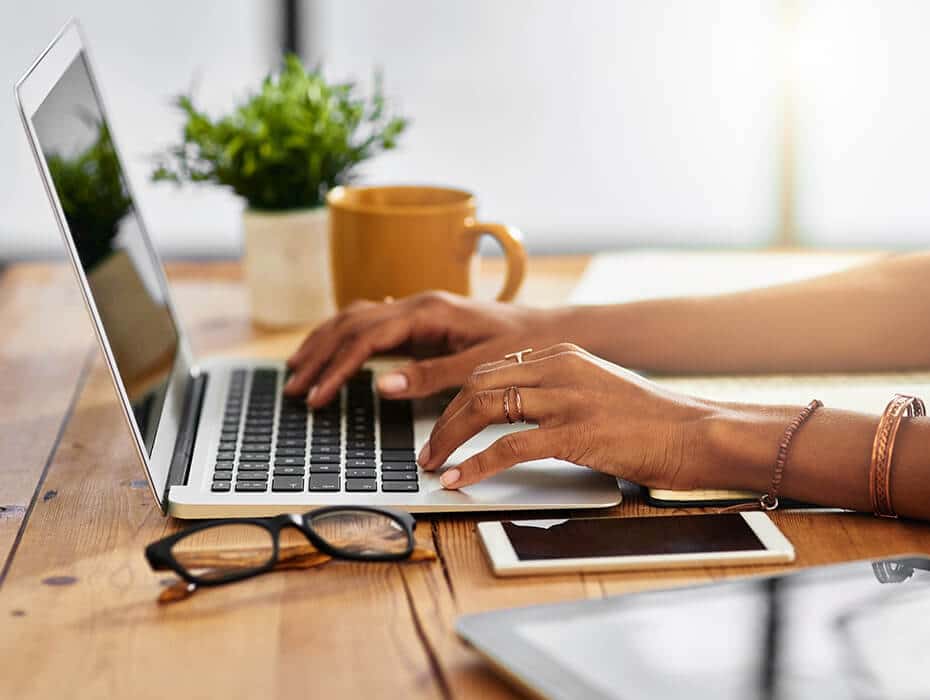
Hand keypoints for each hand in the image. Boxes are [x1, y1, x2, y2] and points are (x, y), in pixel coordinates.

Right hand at [285, 291, 577, 407]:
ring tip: (297, 370)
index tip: (317, 397)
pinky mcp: (421, 320)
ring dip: (324, 343)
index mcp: (428, 312)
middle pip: (350, 324)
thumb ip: (430, 376)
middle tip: (293, 388)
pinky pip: (371, 322)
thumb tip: (381, 385)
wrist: (549, 331)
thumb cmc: (521, 346)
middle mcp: (417, 304)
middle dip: (318, 356)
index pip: (366, 338)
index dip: (336, 368)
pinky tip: (331, 349)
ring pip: (355, 318)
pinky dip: (344, 337)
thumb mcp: (479, 367)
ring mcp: (417, 309)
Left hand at [418, 343, 719, 489]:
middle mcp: (558, 367)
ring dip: (450, 439)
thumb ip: (556, 391)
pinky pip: (509, 446)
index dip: (456, 398)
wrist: (697, 432)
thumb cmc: (650, 419)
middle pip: (478, 384)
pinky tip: (460, 478)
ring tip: (434, 463)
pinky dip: (476, 464)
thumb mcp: (596, 388)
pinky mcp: (576, 432)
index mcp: (561, 354)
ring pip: (485, 408)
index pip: (490, 369)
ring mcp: (567, 398)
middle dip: (444, 418)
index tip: (440, 422)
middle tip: (428, 448)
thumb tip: (513, 413)